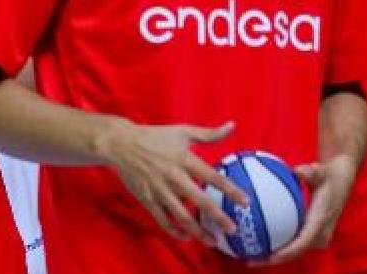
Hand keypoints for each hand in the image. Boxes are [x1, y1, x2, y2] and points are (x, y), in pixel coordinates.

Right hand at [96, 119, 245, 244]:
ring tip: (212, 240)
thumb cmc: (155, 137)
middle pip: (199, 201)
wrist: (121, 144)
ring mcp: (159, 190)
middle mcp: (173, 176)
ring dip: (198, 231)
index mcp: (184, 159)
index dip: (230, 190)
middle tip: (232, 229)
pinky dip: (175, 230)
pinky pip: (163, 219)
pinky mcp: (147, 199)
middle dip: (217, 217)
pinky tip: (187, 236)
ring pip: (181, 216)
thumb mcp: (183, 131)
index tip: (245, 201)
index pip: (212, 177)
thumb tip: (232, 125)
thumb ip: (209, 133)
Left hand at [260, 155, 357, 265]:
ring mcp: (318, 237)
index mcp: (320, 221)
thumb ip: (310, 172)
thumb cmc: (328, 176)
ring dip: (275, 257)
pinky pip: (295, 245)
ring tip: (251, 257)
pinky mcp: (313, 236)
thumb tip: (298, 171)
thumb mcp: (320, 171)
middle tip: (251, 261)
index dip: (286, 252)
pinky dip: (279, 247)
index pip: (303, 242)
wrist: (341, 181)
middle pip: (295, 253)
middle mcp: (320, 234)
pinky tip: (260, 244)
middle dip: (274, 260)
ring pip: (294, 252)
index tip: (269, 257)